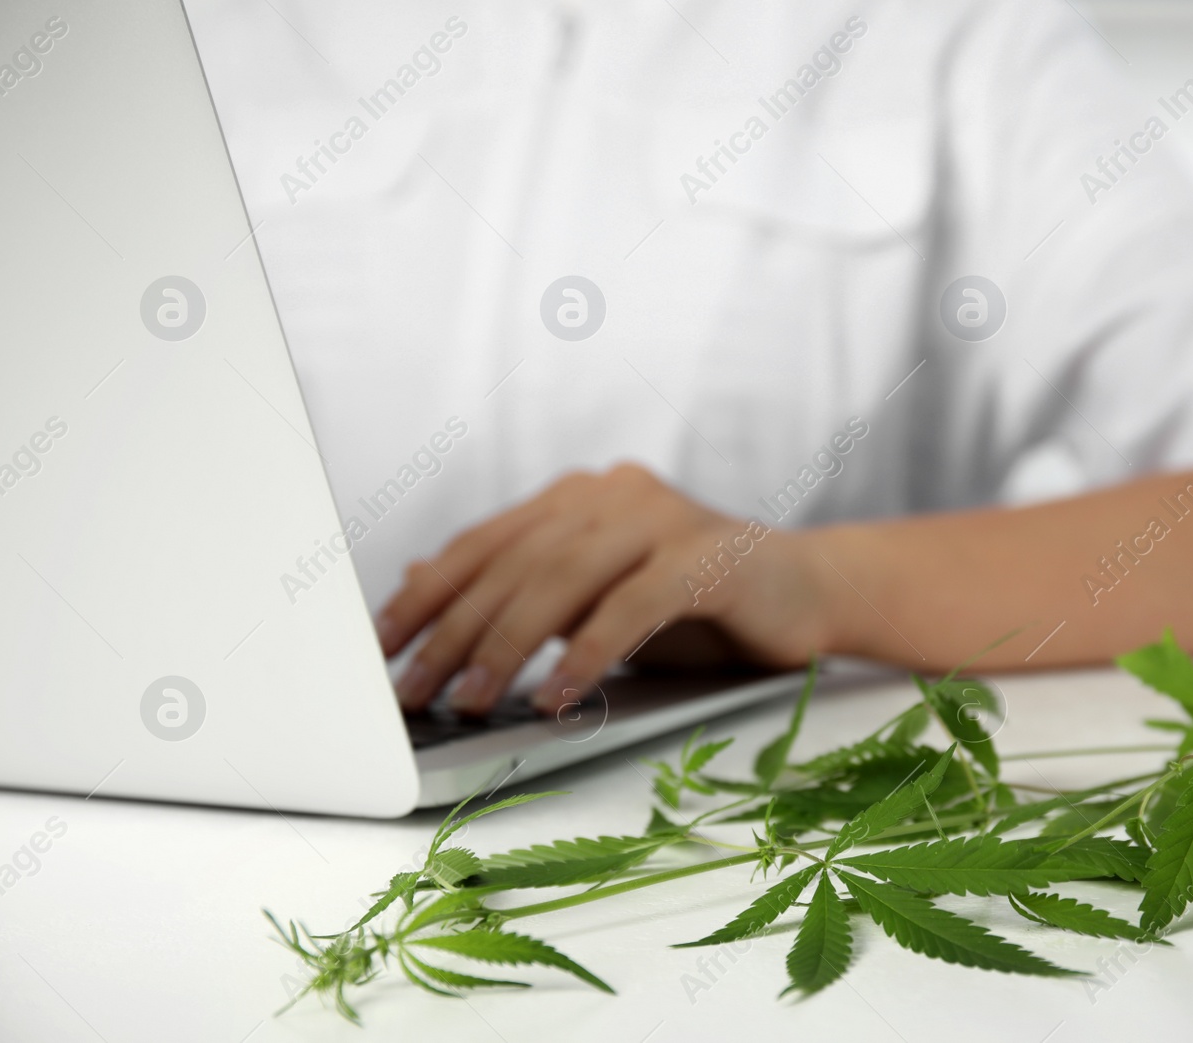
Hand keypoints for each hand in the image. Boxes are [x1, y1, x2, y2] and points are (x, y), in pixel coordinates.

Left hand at [375, 464, 833, 715]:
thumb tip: (418, 583)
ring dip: (508, 644)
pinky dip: (589, 652)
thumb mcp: (594, 602)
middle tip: (413, 690)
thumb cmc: (697, 607)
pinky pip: (633, 605)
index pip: (485, 543)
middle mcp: (615, 494)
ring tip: (471, 699)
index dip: (428, 594)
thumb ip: (520, 589)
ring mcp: (665, 518)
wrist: (812, 594)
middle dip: (455, 630)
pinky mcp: (711, 555)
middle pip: (514, 562)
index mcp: (581, 497)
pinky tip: (557, 695)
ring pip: (563, 577)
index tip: (379, 647)